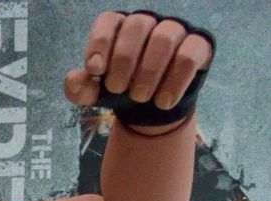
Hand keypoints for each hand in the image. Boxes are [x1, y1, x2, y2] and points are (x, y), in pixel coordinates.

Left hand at [64, 11, 212, 123]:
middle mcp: (147, 22)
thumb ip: (81, 88)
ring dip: (149, 72)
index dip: (100, 43)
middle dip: (124, 59)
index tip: (95, 70)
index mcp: (119, 27)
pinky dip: (175, 81)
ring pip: (164, 38)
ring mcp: (175, 31)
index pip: (108, 21)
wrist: (151, 108)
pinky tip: (163, 102)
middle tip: (117, 90)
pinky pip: (189, 55)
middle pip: (138, 25)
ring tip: (140, 98)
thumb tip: (72, 81)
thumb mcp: (97, 93)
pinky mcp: (198, 46)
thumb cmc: (121, 90)